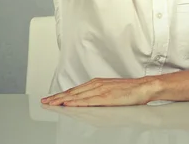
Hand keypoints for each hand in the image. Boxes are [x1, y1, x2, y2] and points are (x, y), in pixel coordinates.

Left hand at [41, 77, 159, 106]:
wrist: (143, 87)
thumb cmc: (130, 90)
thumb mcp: (111, 90)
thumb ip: (99, 94)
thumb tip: (90, 101)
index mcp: (97, 83)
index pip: (75, 90)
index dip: (62, 94)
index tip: (51, 98)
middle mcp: (96, 85)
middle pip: (72, 92)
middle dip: (57, 97)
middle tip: (44, 101)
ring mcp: (100, 90)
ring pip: (76, 96)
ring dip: (62, 99)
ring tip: (51, 103)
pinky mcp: (105, 97)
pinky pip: (87, 101)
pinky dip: (75, 102)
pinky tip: (67, 104)